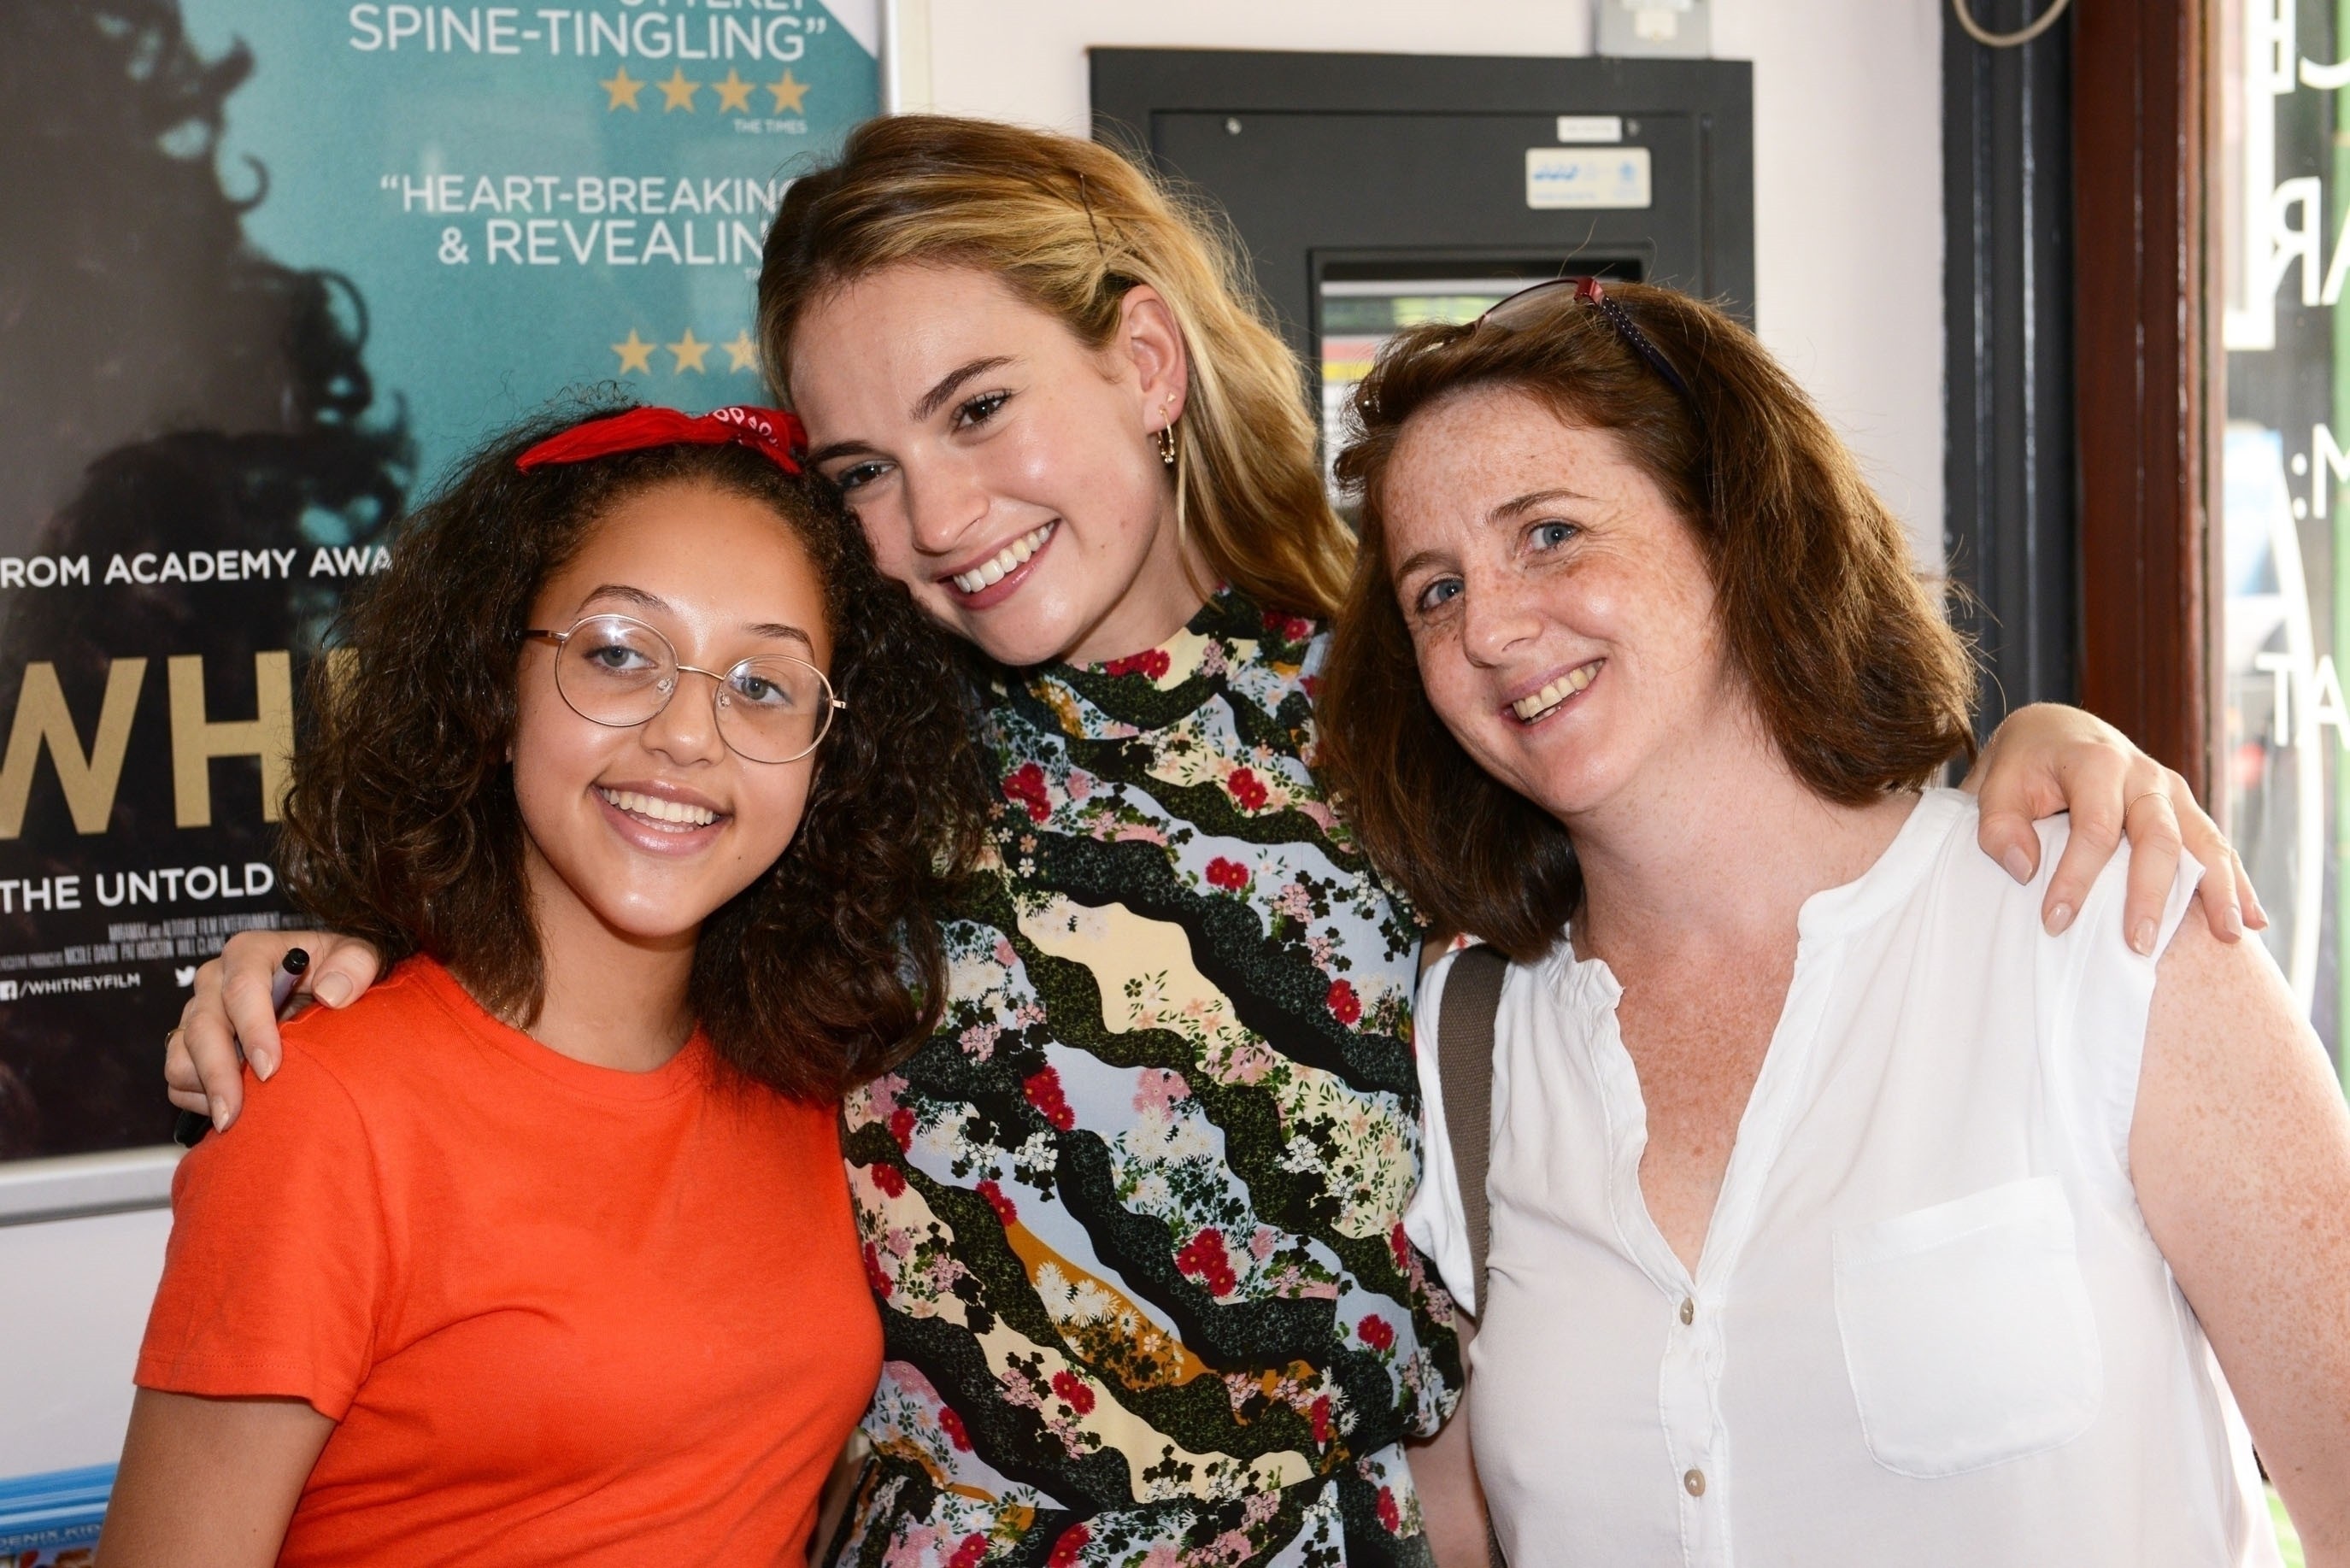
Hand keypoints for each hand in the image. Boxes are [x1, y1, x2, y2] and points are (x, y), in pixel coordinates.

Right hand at [165, 931, 383, 1131]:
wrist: (325, 991)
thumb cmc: (340, 972)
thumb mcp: (361, 956)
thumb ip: (357, 964)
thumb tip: (332, 992)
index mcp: (251, 953)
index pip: (242, 988)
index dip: (253, 1029)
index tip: (271, 1068)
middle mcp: (215, 981)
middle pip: (202, 1027)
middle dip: (219, 1073)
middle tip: (236, 1114)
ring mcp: (197, 1013)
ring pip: (181, 1055)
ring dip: (204, 1089)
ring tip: (233, 1118)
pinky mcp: (189, 1045)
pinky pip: (177, 1078)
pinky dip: (196, 1098)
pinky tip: (230, 1109)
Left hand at [1964, 703, 2264, 951]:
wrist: (2057, 731)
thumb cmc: (2024, 765)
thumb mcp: (1994, 785)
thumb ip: (1998, 825)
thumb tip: (2026, 870)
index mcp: (2095, 762)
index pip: (2094, 827)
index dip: (2076, 877)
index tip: (2055, 922)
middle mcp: (2143, 774)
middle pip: (2157, 836)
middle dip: (2150, 894)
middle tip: (2138, 944)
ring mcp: (2170, 791)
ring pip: (2203, 840)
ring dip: (2218, 889)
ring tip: (2228, 935)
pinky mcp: (2183, 809)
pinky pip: (2215, 846)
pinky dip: (2236, 882)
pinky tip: (2251, 920)